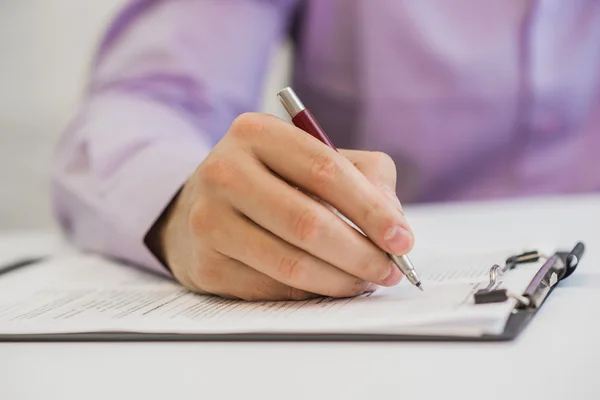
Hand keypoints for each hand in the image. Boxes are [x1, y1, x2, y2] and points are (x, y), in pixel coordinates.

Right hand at [149, 113, 413, 300]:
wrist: (203, 205)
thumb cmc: (274, 180)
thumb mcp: (314, 158)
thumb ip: (365, 178)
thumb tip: (395, 228)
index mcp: (255, 133)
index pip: (325, 170)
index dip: (370, 209)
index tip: (402, 240)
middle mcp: (223, 172)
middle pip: (308, 223)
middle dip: (361, 254)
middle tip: (390, 270)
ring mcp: (208, 221)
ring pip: (291, 264)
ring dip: (341, 281)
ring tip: (365, 281)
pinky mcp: (205, 266)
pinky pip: (273, 290)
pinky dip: (311, 293)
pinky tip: (327, 284)